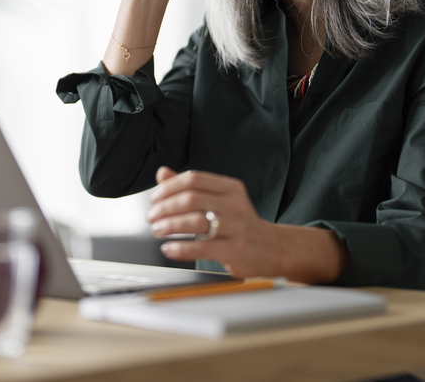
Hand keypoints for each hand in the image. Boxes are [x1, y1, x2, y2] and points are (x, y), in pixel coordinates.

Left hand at [146, 166, 280, 277]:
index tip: (155, 198)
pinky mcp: (235, 250)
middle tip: (152, 217)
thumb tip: (162, 173)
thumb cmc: (239, 223)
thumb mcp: (220, 200)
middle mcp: (235, 205)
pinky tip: (168, 248)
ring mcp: (236, 227)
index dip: (169, 187)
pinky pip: (202, 247)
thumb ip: (190, 187)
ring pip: (195, 221)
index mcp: (230, 188)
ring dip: (169, 226)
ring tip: (157, 230)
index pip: (194, 179)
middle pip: (191, 199)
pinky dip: (180, 248)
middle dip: (165, 208)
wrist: (272, 248)